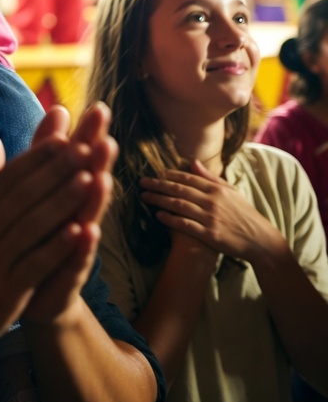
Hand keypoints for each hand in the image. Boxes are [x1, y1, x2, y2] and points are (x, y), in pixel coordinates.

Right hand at [0, 113, 111, 351]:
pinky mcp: (4, 291)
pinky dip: (57, 247)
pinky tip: (80, 231)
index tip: (64, 139)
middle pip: (23, 196)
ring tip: (89, 181)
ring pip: (33, 226)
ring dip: (62, 202)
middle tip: (85, 150)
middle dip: (56, 172)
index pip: (8, 178)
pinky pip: (35, 264)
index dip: (36, 158)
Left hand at [23, 104, 116, 324]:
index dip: (89, 135)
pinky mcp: (68, 274)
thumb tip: (58, 108)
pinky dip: (82, 247)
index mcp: (65, 191)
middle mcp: (76, 213)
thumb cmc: (37, 233)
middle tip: (107, 139)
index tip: (99, 108)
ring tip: (102, 179)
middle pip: (90, 182)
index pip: (80, 157)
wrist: (29, 292)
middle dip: (99, 163)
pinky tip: (88, 231)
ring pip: (88, 217)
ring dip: (96, 200)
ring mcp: (74, 243)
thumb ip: (45, 150)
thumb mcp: (37, 186)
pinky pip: (77, 259)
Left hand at [140, 159, 279, 261]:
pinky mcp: (209, 234)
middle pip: (179, 190)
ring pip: (179, 205)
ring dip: (159, 200)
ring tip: (145, 197)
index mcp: (217, 189)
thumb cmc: (244, 214)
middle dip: (158, 185)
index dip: (170, 175)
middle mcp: (212, 201)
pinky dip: (170, 219)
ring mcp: (210, 218)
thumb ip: (210, 177)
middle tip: (142, 182)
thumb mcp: (231, 191)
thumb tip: (193, 162)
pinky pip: (185, 225)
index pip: (188, 178)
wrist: (259, 240)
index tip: (156, 173)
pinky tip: (158, 216)